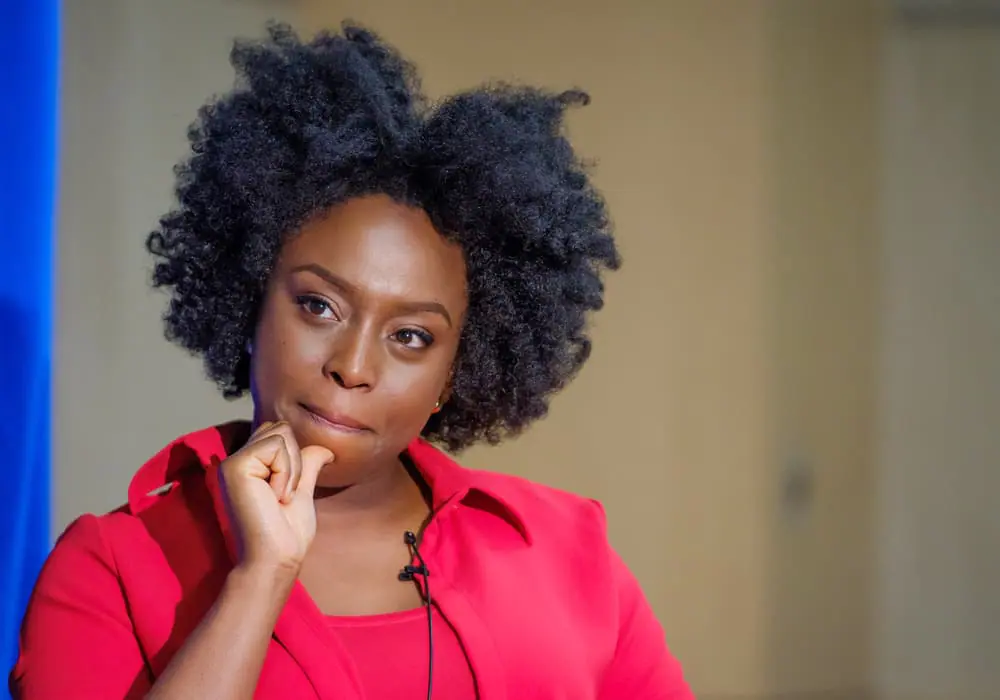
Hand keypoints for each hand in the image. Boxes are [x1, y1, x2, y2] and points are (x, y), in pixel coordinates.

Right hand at [218, 421, 333, 573]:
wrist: (276, 558)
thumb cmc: (287, 533)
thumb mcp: (302, 491)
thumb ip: (307, 466)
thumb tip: (326, 449)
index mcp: (249, 466)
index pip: (279, 434)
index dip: (294, 460)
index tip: (286, 495)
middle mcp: (237, 460)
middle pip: (280, 428)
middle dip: (294, 460)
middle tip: (283, 495)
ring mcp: (233, 462)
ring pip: (280, 434)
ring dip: (291, 468)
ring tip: (278, 497)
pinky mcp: (235, 466)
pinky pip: (277, 446)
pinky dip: (286, 472)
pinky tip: (274, 497)